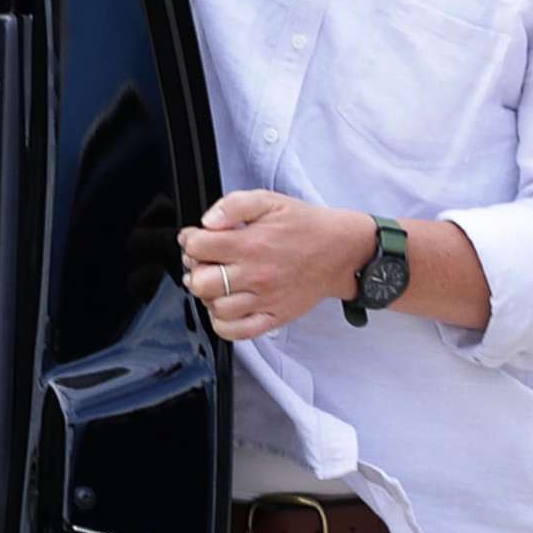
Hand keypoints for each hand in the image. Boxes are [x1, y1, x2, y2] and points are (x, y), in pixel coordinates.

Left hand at [177, 191, 375, 341]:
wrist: (342, 251)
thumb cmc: (305, 226)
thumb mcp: (269, 200)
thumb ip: (234, 205)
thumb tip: (208, 221)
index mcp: (250, 244)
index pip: (198, 248)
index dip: (190, 241)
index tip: (196, 239)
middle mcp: (256, 275)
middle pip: (201, 282)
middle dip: (195, 269)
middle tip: (204, 262)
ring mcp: (265, 300)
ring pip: (216, 308)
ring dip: (208, 296)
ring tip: (217, 283)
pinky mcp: (275, 317)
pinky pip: (238, 332)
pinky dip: (223, 323)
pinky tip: (225, 307)